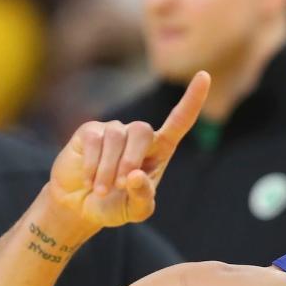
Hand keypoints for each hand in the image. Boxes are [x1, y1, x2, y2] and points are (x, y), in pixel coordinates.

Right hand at [48, 71, 210, 226]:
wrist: (81, 206)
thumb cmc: (116, 205)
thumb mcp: (136, 210)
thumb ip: (142, 196)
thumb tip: (136, 174)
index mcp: (160, 151)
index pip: (179, 122)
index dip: (192, 100)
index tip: (205, 75)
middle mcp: (139, 136)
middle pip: (142, 131)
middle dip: (131, 159)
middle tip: (122, 185)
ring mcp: (114, 131)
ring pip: (115, 138)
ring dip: (108, 169)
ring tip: (100, 191)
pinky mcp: (90, 132)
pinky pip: (94, 141)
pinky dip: (93, 165)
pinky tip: (89, 182)